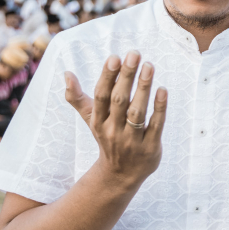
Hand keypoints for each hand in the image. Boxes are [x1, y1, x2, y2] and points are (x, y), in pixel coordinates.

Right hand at [64, 51, 166, 188]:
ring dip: (143, 88)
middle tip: (134, 54)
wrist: (121, 175)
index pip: (102, 96)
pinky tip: (162, 89)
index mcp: (99, 121)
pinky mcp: (150, 147)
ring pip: (137, 112)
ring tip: (149, 66)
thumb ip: (77, 98)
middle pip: (119, 101)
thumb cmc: (107, 137)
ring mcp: (132, 140)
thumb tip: (66, 73)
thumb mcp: (91, 119)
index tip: (114, 57)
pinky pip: (155, 125)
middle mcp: (113, 131)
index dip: (108, 77)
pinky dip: (159, 108)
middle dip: (126, 77)